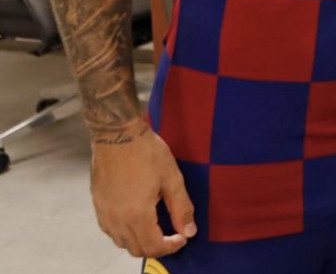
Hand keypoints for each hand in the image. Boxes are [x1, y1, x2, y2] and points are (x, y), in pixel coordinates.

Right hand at [90, 121, 195, 257]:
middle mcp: (116, 219)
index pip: (153, 247)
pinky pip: (111, 230)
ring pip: (122, 242)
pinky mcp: (97, 205)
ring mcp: (104, 213)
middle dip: (157, 247)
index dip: (171, 247)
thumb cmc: (145, 151)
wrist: (118, 134)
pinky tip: (137, 219)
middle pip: (136, 249)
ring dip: (140, 241)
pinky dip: (125, 232)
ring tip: (157, 227)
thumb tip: (189, 230)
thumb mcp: (172, 179)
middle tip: (172, 235)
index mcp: (136, 214)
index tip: (182, 238)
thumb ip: (181, 208)